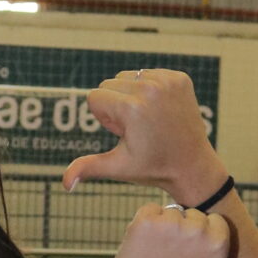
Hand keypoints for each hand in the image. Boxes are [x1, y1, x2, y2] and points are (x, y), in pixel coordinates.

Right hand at [62, 69, 221, 202]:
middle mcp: (150, 89)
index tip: (125, 134)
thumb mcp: (118, 167)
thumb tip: (65, 184)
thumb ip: (88, 168)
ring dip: (131, 96)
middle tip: (137, 129)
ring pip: (128, 77)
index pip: (95, 97)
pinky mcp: (180, 78)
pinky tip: (160, 111)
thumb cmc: (154, 168)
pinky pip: (149, 74)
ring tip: (147, 120)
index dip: (105, 119)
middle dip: (115, 106)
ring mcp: (168, 81)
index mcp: (132, 108)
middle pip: (109, 84)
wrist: (193, 166)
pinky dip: (149, 90)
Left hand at [105, 202, 257, 257]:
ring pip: (173, 212)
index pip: (214, 223)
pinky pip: (151, 209)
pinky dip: (146, 225)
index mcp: (218, 243)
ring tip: (160, 257)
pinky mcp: (145, 219)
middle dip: (184, 233)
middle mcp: (197, 230)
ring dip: (165, 229)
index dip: (203, 242)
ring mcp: (169, 223)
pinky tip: (145, 248)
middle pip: (194, 215)